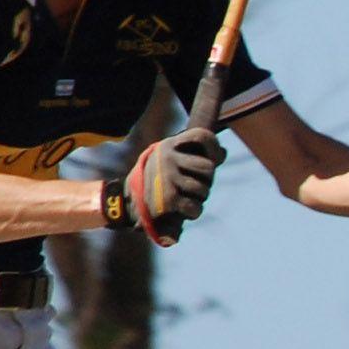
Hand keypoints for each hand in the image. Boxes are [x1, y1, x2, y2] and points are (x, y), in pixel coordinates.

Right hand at [122, 127, 222, 248]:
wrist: (125, 202)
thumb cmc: (154, 182)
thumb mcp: (169, 161)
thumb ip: (192, 156)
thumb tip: (223, 154)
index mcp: (170, 145)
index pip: (202, 136)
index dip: (214, 147)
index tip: (217, 156)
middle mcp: (168, 157)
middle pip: (208, 168)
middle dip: (206, 182)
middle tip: (192, 186)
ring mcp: (167, 177)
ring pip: (203, 189)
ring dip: (199, 198)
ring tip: (186, 198)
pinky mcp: (168, 198)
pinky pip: (195, 207)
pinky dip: (193, 212)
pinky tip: (183, 210)